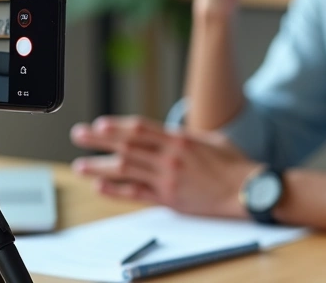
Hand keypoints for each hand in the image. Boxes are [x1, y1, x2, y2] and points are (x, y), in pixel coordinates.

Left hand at [70, 116, 258, 218]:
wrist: (247, 190)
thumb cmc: (230, 163)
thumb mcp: (207, 138)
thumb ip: (180, 136)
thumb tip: (161, 133)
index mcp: (179, 139)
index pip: (140, 129)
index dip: (116, 126)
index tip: (98, 124)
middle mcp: (170, 158)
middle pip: (126, 147)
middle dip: (98, 141)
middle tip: (78, 135)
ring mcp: (168, 180)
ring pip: (126, 170)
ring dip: (100, 167)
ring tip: (80, 165)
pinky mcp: (169, 199)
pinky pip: (136, 194)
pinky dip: (116, 190)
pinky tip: (100, 186)